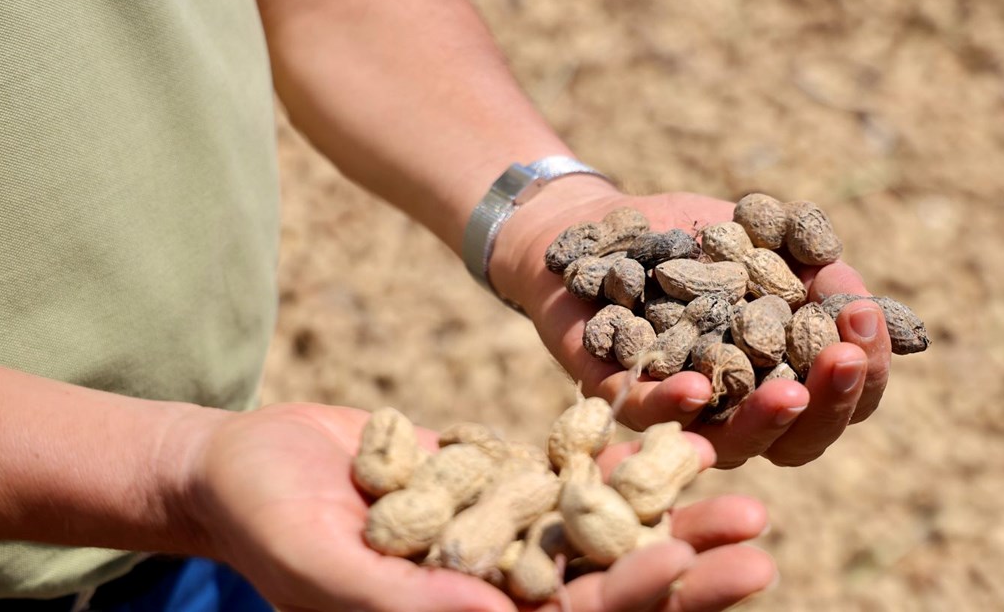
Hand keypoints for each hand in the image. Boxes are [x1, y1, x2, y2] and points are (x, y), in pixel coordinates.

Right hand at [182, 403, 773, 610]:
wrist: (245, 465)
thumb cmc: (268, 523)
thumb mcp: (326, 564)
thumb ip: (409, 600)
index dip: (652, 597)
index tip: (721, 567)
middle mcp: (507, 591)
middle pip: (618, 580)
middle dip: (690, 557)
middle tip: (759, 526)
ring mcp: (513, 533)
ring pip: (611, 520)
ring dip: (676, 499)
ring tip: (741, 466)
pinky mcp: (509, 478)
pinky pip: (577, 461)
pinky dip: (624, 439)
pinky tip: (678, 410)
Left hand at [490, 178, 892, 468]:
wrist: (599, 227)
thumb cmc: (692, 237)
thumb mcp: (763, 234)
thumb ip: (812, 262)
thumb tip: (854, 295)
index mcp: (785, 374)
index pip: (843, 396)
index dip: (867, 369)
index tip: (866, 317)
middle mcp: (739, 406)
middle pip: (800, 438)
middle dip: (831, 402)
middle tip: (845, 359)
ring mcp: (681, 410)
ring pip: (731, 442)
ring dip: (765, 421)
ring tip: (792, 394)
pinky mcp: (618, 396)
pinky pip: (648, 414)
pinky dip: (673, 404)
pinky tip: (698, 387)